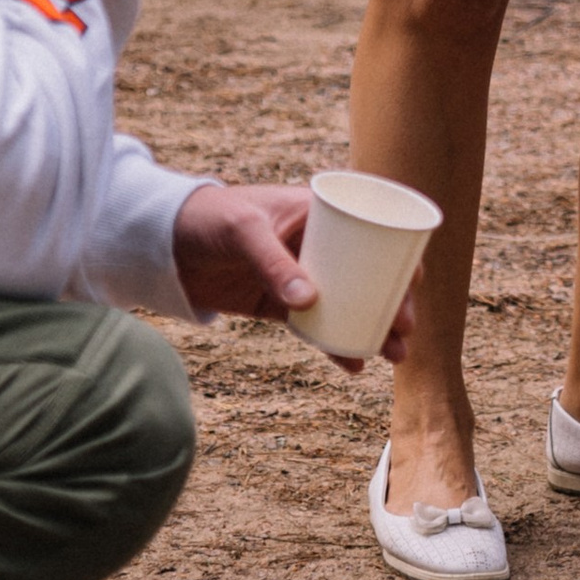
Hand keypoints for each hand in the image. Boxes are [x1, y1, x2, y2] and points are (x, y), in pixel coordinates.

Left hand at [170, 180, 416, 361]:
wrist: (165, 244)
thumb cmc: (208, 218)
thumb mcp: (243, 232)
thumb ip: (274, 264)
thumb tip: (310, 302)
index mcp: (319, 215)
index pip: (373, 232)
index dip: (401, 258)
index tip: (415, 284)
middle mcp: (318, 246)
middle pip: (369, 277)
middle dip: (394, 305)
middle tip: (406, 331)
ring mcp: (301, 277)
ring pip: (349, 305)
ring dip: (373, 328)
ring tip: (393, 355)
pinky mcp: (281, 304)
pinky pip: (317, 326)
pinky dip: (335, 345)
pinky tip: (353, 364)